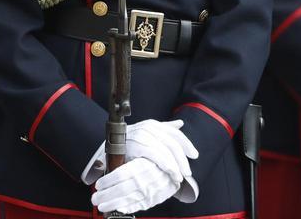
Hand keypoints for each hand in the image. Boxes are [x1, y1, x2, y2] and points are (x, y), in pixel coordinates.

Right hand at [82, 120, 198, 184]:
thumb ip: (164, 129)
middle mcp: (148, 127)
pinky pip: (157, 155)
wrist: (106, 149)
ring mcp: (142, 135)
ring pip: (166, 149)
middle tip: (188, 172)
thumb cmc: (128, 144)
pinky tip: (172, 173)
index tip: (194, 155)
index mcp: (152, 124)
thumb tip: (180, 124)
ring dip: (176, 164)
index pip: (175, 133)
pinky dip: (167, 165)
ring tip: (180, 176)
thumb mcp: (147, 134)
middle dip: (182, 158)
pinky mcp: (136, 145)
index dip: (186, 144)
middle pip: (172, 142)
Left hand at [92, 157, 181, 214]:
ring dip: (112, 204)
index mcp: (143, 164)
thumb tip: (103, 162)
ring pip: (129, 200)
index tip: (99, 184)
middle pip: (123, 189)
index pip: (122, 174)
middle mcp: (147, 179)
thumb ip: (123, 158)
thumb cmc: (155, 160)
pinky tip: (118, 209)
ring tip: (101, 205)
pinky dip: (127, 208)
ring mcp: (151, 191)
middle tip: (95, 197)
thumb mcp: (140, 153)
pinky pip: (138, 206)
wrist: (176, 170)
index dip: (108, 181)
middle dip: (106, 195)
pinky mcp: (153, 199)